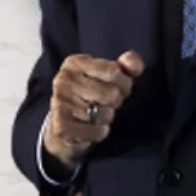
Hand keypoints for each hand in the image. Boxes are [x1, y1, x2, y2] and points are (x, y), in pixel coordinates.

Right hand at [44, 51, 143, 169]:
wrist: (63, 119)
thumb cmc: (91, 92)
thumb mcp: (109, 73)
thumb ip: (128, 64)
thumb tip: (134, 66)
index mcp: (74, 63)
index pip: (113, 71)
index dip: (124, 83)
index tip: (119, 87)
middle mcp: (63, 80)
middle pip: (111, 93)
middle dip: (116, 101)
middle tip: (107, 102)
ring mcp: (60, 103)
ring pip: (104, 114)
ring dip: (106, 117)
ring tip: (96, 113)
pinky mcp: (61, 126)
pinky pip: (97, 131)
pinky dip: (100, 132)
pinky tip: (90, 126)